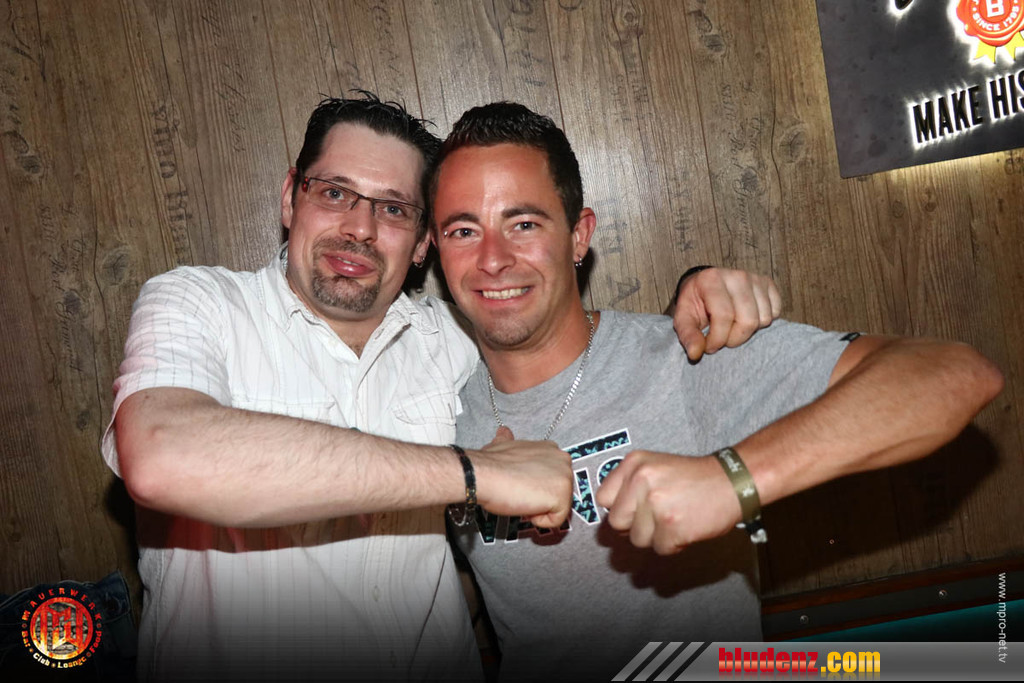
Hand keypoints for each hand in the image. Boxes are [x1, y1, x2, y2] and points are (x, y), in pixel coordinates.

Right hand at [470, 427, 572, 528]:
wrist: (483, 475)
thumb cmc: (491, 464)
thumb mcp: (503, 445)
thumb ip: (510, 441)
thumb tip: (504, 432)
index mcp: (550, 449)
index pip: (552, 476)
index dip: (534, 484)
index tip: (520, 483)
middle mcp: (562, 460)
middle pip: (557, 491)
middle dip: (539, 496)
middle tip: (519, 491)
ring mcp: (565, 478)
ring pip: (557, 506)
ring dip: (538, 508)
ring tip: (520, 496)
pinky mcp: (562, 497)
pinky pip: (556, 519)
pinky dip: (539, 520)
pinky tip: (524, 505)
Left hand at [595, 450, 741, 554]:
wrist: (733, 481)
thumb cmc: (695, 478)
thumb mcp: (655, 466)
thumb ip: (630, 485)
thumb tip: (612, 518)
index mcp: (634, 463)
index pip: (602, 498)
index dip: (619, 509)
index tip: (632, 511)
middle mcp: (641, 480)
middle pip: (616, 522)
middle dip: (635, 526)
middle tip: (658, 517)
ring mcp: (657, 504)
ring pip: (637, 539)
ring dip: (656, 536)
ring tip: (675, 518)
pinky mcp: (672, 526)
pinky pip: (660, 549)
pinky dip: (674, 544)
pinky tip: (686, 527)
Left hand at [673, 268, 781, 360]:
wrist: (705, 287)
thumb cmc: (695, 305)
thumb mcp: (683, 320)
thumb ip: (688, 336)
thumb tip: (696, 353)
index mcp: (712, 280)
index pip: (724, 316)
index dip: (717, 339)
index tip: (709, 346)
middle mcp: (736, 275)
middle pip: (748, 320)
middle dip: (734, 339)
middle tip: (722, 339)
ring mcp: (755, 278)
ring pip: (764, 319)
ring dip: (748, 332)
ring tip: (732, 328)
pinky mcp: (768, 283)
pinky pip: (776, 312)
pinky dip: (762, 322)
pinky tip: (746, 318)